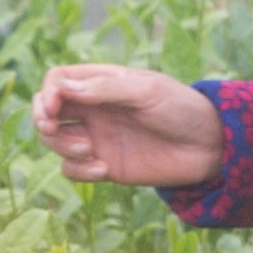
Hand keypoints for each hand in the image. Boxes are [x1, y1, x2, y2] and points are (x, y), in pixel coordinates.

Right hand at [31, 62, 222, 187]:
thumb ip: (105, 89)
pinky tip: (104, 169)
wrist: (209, 147)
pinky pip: (72, 170)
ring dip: (62, 147)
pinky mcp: (105, 166)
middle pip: (47, 111)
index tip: (55, 107)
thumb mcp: (146, 91)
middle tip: (53, 129)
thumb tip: (62, 87)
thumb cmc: (182, 109)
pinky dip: (79, 171)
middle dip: (43, 121)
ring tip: (90, 151)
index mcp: (102, 83)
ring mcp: (97, 138)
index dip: (48, 93)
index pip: (58, 81)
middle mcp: (94, 109)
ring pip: (55, 142)